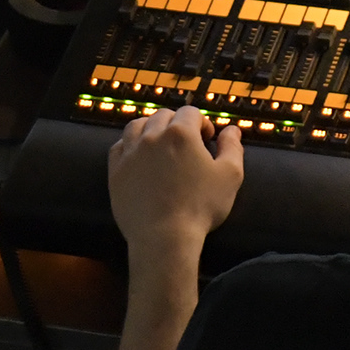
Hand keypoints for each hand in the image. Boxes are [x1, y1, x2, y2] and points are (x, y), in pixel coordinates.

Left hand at [107, 107, 243, 288]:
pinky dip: (130, 145)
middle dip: (177, 124)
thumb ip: (232, 148)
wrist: (164, 237)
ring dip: (150, 128)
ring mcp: (130, 153)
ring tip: (160, 144)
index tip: (207, 140)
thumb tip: (232, 130)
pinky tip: (139, 157)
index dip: (202, 123)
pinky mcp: (116, 171)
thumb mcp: (230, 176)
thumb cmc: (200, 206)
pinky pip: (119, 146)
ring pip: (137, 126)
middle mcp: (152, 136)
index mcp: (181, 133)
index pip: (190, 113)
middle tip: (186, 144)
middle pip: (163, 116)